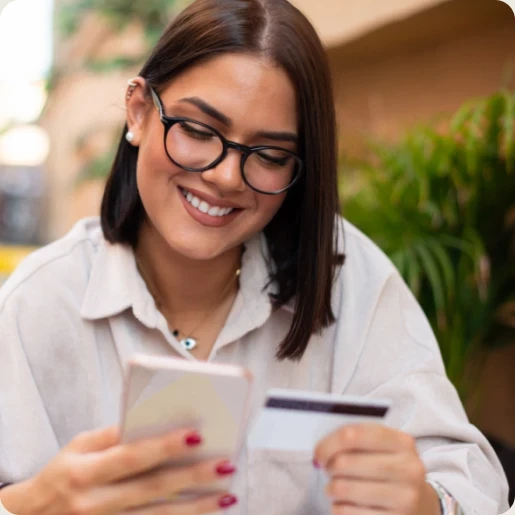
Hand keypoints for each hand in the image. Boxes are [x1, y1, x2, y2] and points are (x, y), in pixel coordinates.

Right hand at [0, 426, 237, 514]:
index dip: (164, 446)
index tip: (197, 435)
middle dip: (192, 477)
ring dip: (196, 507)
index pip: (131, 456)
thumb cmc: (62, 472)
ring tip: (227, 494)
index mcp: (85, 471)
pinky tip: (204, 513)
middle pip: (152, 488)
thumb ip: (113, 434)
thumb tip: (152, 418)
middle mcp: (95, 503)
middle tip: (226, 464)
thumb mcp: (78, 446)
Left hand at [314, 424, 440, 514]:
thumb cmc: (389, 470)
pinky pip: (347, 513)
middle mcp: (408, 469)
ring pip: (343, 488)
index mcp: (402, 442)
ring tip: (336, 488)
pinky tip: (347, 505)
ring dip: (331, 488)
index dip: (328, 443)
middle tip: (330, 471)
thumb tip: (320, 453)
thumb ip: (355, 441)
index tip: (319, 453)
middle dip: (329, 467)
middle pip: (345, 462)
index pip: (353, 434)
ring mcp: (404, 499)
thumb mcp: (382, 448)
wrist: (422, 507)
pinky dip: (339, 508)